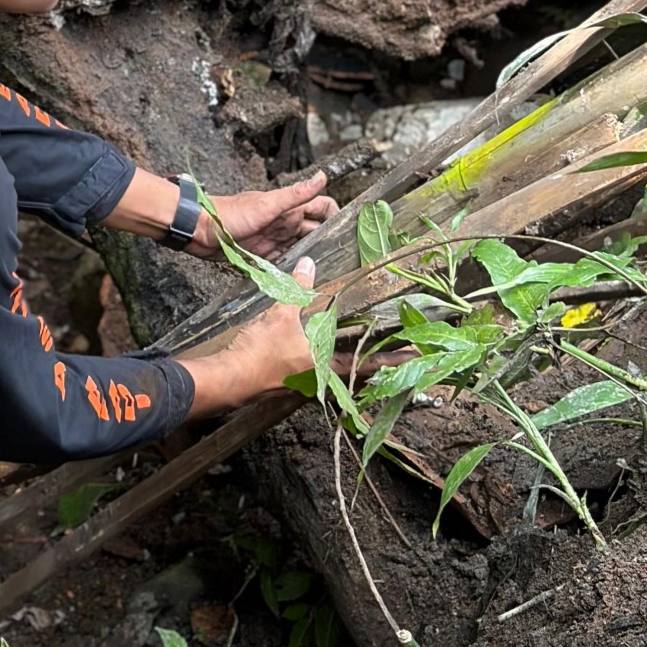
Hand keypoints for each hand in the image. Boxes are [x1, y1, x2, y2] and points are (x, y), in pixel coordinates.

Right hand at [179, 258, 412, 417]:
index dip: (393, 358)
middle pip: (359, 368)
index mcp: (325, 364)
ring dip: (356, 358)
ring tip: (371, 345)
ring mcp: (307, 381)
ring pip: (339, 369)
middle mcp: (322, 377)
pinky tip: (326, 346)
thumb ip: (297, 290)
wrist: (230, 378)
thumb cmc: (259, 352)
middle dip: (381, 358)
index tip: (416, 355)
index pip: (368, 362)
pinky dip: (330, 357)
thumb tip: (309, 264)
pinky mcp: (291, 380)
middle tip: (406, 350)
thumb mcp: (280, 315)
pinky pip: (319, 368)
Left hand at [201, 170, 337, 259]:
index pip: (322, 207)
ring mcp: (274, 239)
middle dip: (328, 240)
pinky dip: (293, 268)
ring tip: (328, 271)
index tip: (348, 230)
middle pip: (315, 230)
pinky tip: (302, 278)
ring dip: (312, 256)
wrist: (200, 230)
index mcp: (289, 208)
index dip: (335, 216)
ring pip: (302, 247)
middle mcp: (284, 223)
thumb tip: (322, 176)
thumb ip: (295, 194)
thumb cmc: (230, 214)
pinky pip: (284, 261)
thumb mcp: (267, 204)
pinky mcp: (262, 254)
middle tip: (346, 257)